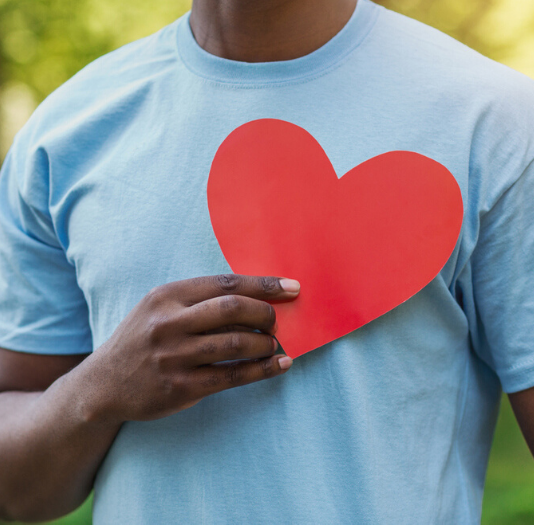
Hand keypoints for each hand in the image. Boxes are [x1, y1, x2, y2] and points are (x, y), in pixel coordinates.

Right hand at [83, 274, 298, 423]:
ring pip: (236, 343)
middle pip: (233, 308)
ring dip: (266, 343)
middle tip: (277, 321)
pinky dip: (262, 370)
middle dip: (266, 313)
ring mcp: (174, 357)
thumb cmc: (143, 337)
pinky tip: (279, 365)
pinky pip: (232, 375)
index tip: (292, 288)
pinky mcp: (180, 387)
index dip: (264, 285)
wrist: (103, 384)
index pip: (226, 283)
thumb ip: (199, 299)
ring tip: (274, 344)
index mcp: (167, 295)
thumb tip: (256, 297)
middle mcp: (169, 323)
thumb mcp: (160, 307)